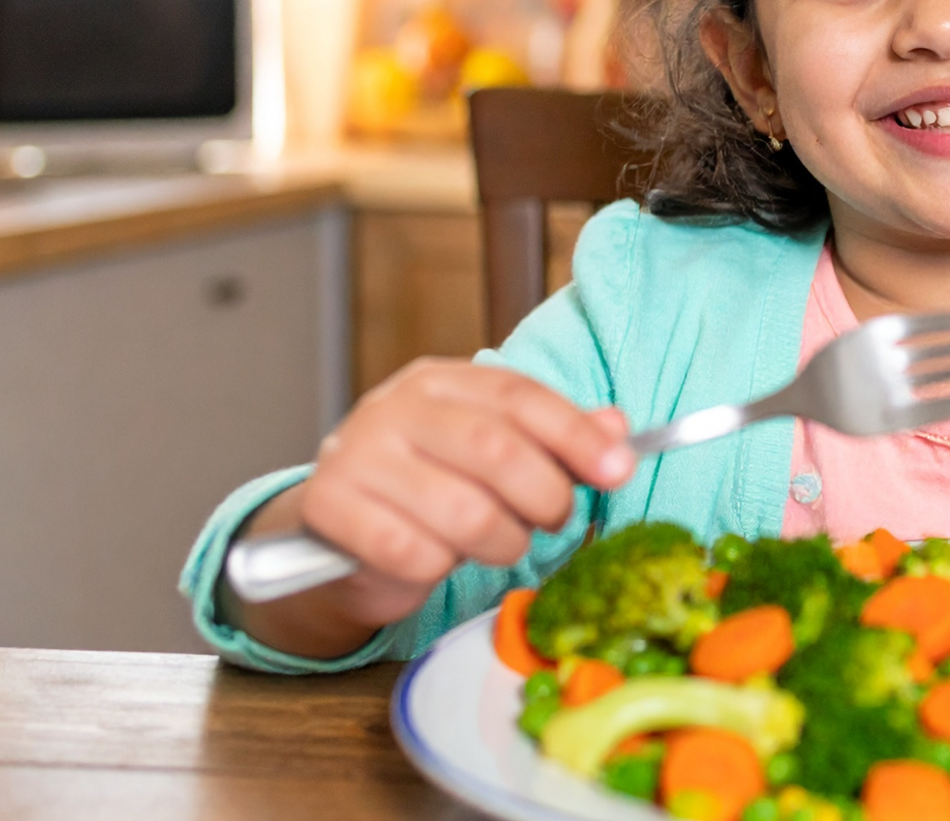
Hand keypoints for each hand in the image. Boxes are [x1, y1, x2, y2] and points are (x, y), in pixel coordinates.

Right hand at [224, 359, 633, 656]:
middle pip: (496, 450)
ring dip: (501, 542)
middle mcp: (394, 407)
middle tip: (557, 519)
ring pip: (463, 512)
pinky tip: (438, 559)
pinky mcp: (329, 508)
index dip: (577, 435)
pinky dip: (440, 567)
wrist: (337, 534)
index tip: (620, 471)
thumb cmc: (430, 488)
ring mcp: (356, 454)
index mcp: (441, 381)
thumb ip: (555, 439)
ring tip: (501, 544)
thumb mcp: (494, 453)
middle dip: (545, 496)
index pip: (520, 396)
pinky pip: (413, 553)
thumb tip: (618, 430)